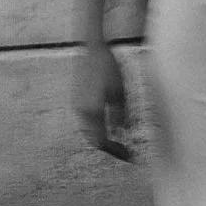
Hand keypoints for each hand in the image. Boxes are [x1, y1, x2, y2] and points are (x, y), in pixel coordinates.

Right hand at [75, 42, 131, 159]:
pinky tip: (107, 128)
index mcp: (92, 111)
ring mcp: (77, 106)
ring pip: (88, 132)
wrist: (90, 49)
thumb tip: (122, 134)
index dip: (115, 151)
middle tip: (125, 152)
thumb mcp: (120, 92)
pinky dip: (96, 130)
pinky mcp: (77, 101)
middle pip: (93, 140)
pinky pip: (86, 123)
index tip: (128, 156)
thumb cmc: (108, 68)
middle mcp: (81, 112)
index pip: (102, 141)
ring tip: (117, 142)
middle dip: (109, 148)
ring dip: (102, 139)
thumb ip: (120, 115)